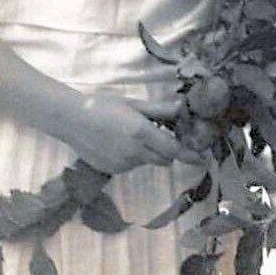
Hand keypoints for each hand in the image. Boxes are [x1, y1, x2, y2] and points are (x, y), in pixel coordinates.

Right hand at [61, 93, 199, 175]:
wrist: (71, 120)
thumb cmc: (102, 105)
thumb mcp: (133, 104)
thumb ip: (160, 110)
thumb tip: (183, 107)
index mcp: (141, 133)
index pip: (173, 149)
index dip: (190, 154)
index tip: (204, 157)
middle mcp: (134, 153)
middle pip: (164, 159)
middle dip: (169, 150)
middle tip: (165, 134)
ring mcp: (122, 164)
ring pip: (148, 161)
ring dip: (150, 152)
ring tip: (135, 133)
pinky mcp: (113, 170)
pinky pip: (133, 165)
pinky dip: (134, 156)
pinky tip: (120, 142)